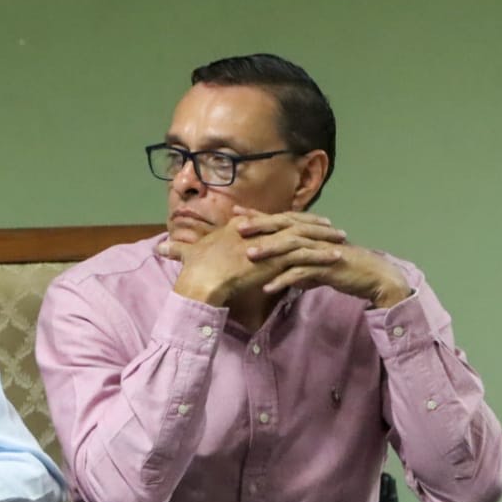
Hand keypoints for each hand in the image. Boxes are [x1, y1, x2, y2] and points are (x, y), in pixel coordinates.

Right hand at [160, 208, 346, 306]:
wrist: (200, 282)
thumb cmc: (193, 271)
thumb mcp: (187, 255)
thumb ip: (178, 249)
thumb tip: (160, 247)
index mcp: (240, 228)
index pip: (271, 218)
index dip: (290, 219)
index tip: (304, 220)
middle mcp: (256, 230)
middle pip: (291, 221)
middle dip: (313, 223)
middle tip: (331, 226)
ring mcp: (267, 243)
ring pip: (302, 235)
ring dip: (323, 237)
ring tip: (341, 240)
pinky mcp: (275, 259)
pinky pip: (304, 254)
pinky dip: (321, 255)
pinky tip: (336, 257)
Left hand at [234, 209, 410, 305]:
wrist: (374, 277)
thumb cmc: (344, 269)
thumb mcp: (317, 264)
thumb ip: (300, 265)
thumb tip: (285, 274)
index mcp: (310, 233)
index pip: (280, 219)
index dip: (258, 215)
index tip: (235, 212)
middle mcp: (315, 238)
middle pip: (284, 228)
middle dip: (260, 226)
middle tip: (237, 228)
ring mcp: (321, 251)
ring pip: (292, 247)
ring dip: (270, 251)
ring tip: (249, 256)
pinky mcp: (327, 267)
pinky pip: (303, 272)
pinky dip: (284, 280)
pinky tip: (268, 288)